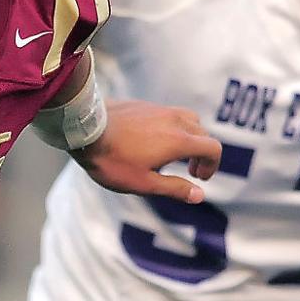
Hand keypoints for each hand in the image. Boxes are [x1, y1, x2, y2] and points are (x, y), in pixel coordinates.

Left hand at [72, 100, 221, 203]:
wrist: (85, 130)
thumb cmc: (113, 161)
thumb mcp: (144, 183)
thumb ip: (175, 188)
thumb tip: (199, 195)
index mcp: (179, 140)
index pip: (213, 148)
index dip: (212, 165)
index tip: (198, 177)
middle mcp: (174, 120)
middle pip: (203, 134)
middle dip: (202, 154)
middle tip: (189, 171)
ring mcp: (159, 109)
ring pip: (188, 120)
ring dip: (190, 137)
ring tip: (173, 154)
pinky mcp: (144, 105)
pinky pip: (169, 114)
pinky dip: (173, 128)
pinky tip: (152, 142)